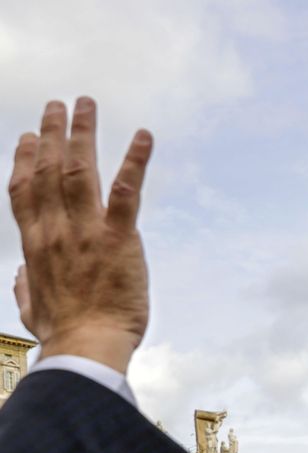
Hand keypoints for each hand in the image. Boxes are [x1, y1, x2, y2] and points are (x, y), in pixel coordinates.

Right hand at [8, 97, 152, 373]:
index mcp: (35, 245)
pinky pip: (127, 191)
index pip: (24, 192)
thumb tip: (20, 274)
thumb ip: (25, 287)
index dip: (23, 160)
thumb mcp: (32, 310)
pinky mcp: (118, 238)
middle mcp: (56, 230)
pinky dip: (136, 161)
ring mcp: (86, 230)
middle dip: (51, 133)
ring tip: (86, 104)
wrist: (87, 348)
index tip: (24, 137)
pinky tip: (144, 135)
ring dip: (84, 134)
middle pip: (48, 170)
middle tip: (57, 105)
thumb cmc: (64, 334)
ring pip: (80, 170)